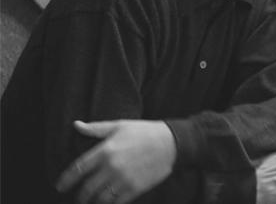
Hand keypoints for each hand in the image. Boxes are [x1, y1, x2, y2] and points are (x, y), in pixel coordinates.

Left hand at [56, 120, 175, 203]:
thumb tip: (76, 124)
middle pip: (87, 189)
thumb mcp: (119, 126)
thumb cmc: (144, 132)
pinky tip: (108, 202)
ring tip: (92, 202)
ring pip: (100, 199)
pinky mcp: (135, 188)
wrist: (171, 143)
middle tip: (79, 198)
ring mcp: (123, 179)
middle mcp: (112, 167)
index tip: (60, 186)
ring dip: (93, 203)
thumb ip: (96, 128)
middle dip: (80, 196)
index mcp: (105, 150)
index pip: (78, 169)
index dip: (66, 180)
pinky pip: (116, 203)